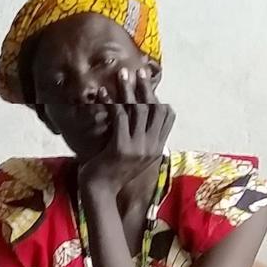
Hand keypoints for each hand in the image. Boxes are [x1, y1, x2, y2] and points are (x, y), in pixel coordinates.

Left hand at [81, 66, 172, 197]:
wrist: (99, 194)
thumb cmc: (111, 174)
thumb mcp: (132, 157)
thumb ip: (139, 140)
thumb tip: (140, 119)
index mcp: (157, 149)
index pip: (167, 116)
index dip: (158, 98)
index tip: (148, 85)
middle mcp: (151, 147)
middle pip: (154, 108)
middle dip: (145, 88)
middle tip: (137, 71)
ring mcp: (137, 148)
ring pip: (137, 109)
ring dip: (128, 90)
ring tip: (121, 74)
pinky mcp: (121, 148)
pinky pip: (118, 118)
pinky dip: (110, 102)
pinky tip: (102, 93)